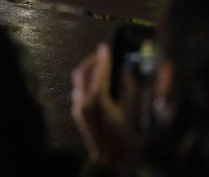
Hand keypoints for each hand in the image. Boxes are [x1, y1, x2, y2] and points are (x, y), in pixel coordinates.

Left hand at [71, 45, 135, 168]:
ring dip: (88, 72)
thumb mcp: (131, 112)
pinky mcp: (77, 113)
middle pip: (81, 73)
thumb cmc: (124, 139)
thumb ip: (127, 90)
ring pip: (78, 82)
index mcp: (97, 101)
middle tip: (102, 54)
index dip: (104, 58)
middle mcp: (83, 101)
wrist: (110, 160)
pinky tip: (98, 83)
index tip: (106, 47)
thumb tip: (125, 73)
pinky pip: (79, 91)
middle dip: (91, 61)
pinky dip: (87, 83)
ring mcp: (77, 108)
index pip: (99, 73)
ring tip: (101, 67)